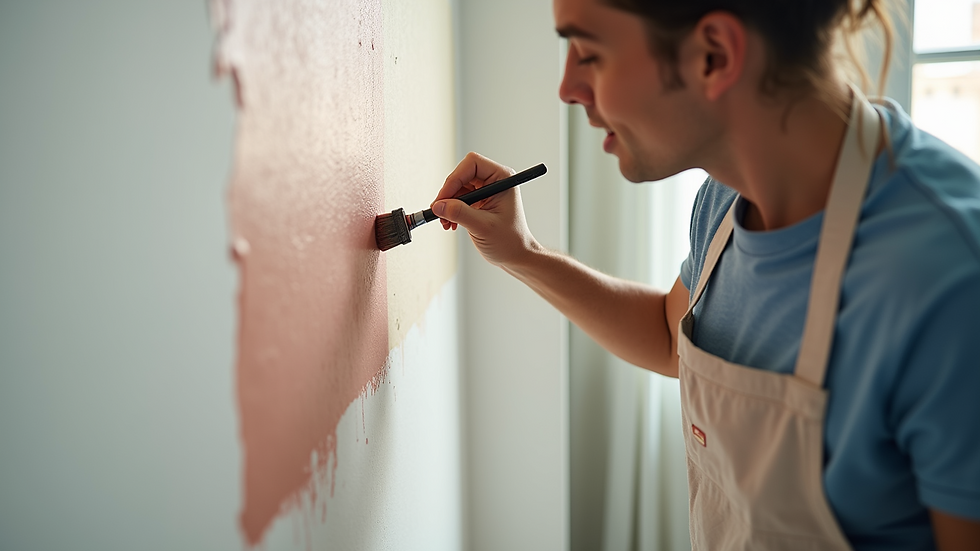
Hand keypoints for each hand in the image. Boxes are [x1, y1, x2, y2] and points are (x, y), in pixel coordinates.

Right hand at [431, 152, 539, 266]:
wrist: (515, 256)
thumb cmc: (510, 241)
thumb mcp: (483, 227)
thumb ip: (460, 214)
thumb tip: (439, 205)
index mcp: (502, 179)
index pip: (473, 164)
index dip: (455, 178)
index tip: (444, 198)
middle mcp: (494, 181)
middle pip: (462, 174)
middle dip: (449, 193)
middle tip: (441, 211)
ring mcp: (486, 190)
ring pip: (457, 187)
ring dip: (448, 204)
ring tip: (446, 222)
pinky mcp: (479, 201)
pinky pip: (458, 198)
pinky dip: (451, 210)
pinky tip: (451, 223)